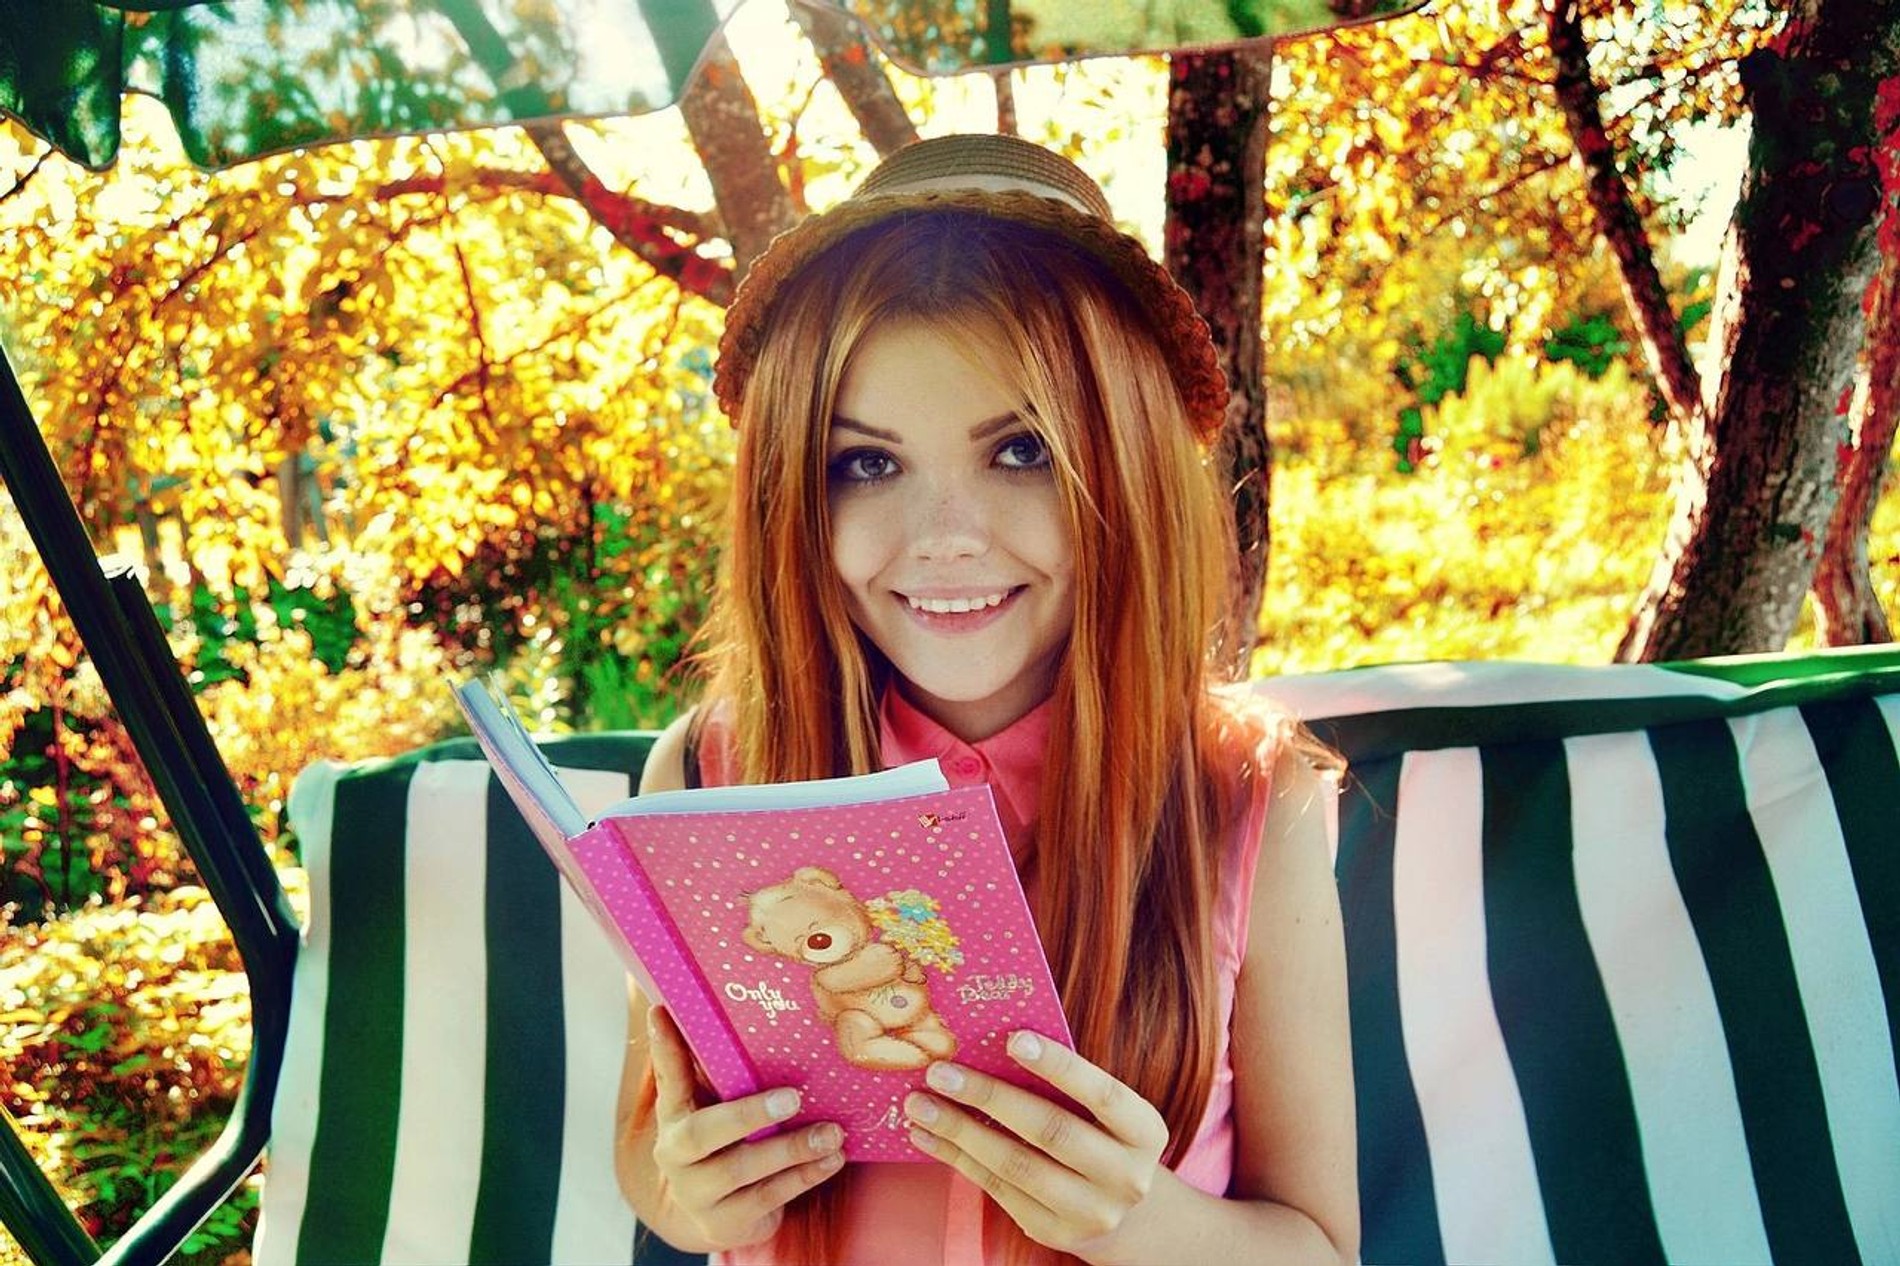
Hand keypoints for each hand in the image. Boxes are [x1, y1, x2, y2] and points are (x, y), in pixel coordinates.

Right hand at [645, 1005, 844, 1250]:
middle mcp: (674, 1154)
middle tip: (793, 1097)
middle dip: (748, 1114)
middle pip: (702, 1133)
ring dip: (793, 1149)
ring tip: (833, 1133)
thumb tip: (740, 1012)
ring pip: (741, 1170)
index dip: (664, 1047)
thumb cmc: (727, 1143)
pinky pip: (767, 1198)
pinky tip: (833, 1159)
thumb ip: (722, 1071)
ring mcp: (695, 1192)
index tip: (664, 1009)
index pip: (667, 1076)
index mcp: (673, 1115)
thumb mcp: (718, 1108)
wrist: (720, 1214)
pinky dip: (804, 1177)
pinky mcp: (723, 1222)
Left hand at [902, 1032, 1169, 1261]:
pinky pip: (997, 1189)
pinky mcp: (1051, 1231)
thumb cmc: (1101, 1136)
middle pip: (1051, 1131)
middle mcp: (1124, 1177)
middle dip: (989, 1097)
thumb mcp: (1103, 1113)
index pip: (1102, 1094)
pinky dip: (957, 1159)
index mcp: (1144, 1132)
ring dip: (960, 1131)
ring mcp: (1089, 1211)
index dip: (1059, 1066)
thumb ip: (1065, 1084)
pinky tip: (927, 1134)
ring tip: (919, 1103)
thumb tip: (990, 1041)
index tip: (1012, 1038)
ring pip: (1016, 1166)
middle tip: (939, 1071)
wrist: (1122, 1213)